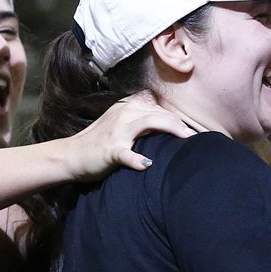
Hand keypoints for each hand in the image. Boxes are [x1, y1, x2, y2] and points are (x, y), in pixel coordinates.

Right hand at [64, 95, 194, 177]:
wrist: (72, 155)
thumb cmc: (99, 141)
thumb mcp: (120, 121)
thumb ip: (141, 117)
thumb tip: (167, 121)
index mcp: (127, 106)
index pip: (159, 106)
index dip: (177, 117)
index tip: (193, 129)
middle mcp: (124, 114)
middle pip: (158, 113)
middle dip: (180, 124)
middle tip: (198, 137)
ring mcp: (117, 131)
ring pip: (147, 123)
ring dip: (169, 130)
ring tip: (186, 140)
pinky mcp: (111, 149)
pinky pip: (126, 153)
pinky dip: (137, 159)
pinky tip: (148, 164)